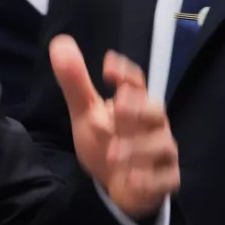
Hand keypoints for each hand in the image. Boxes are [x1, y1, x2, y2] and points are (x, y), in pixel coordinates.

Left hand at [50, 35, 179, 218]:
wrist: (115, 182)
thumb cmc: (105, 139)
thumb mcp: (85, 111)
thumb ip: (74, 82)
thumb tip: (60, 42)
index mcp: (134, 103)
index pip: (135, 82)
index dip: (125, 74)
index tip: (108, 67)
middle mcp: (152, 124)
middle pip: (156, 110)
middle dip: (139, 109)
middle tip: (118, 109)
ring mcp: (161, 151)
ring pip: (161, 145)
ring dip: (138, 148)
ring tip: (112, 153)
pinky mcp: (165, 179)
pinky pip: (164, 178)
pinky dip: (148, 179)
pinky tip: (129, 180)